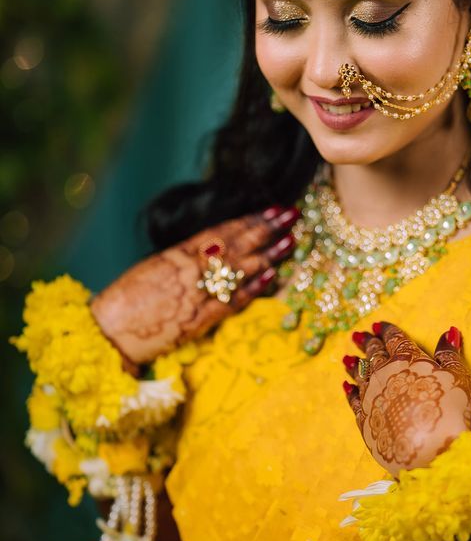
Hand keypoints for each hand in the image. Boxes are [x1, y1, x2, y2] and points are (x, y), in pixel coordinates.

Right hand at [90, 206, 299, 367]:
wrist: (110, 332)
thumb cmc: (127, 300)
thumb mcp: (154, 269)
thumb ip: (182, 260)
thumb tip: (211, 252)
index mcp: (176, 255)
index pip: (221, 232)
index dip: (249, 219)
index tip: (271, 209)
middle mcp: (189, 270)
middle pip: (235, 245)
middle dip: (265, 229)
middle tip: (290, 215)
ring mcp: (196, 294)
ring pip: (239, 270)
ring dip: (268, 255)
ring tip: (290, 241)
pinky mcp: (199, 320)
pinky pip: (232, 301)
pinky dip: (253, 288)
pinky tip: (272, 276)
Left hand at [342, 321, 470, 474]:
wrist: (431, 448)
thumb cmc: (450, 409)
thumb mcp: (458, 377)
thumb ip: (449, 354)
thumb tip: (448, 331)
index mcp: (407, 359)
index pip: (395, 339)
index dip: (387, 331)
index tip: (379, 325)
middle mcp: (385, 374)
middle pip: (374, 354)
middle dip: (367, 343)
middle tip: (359, 335)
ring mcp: (372, 396)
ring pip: (360, 375)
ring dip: (354, 365)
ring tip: (347, 358)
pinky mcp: (365, 419)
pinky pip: (354, 401)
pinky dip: (350, 392)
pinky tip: (346, 387)